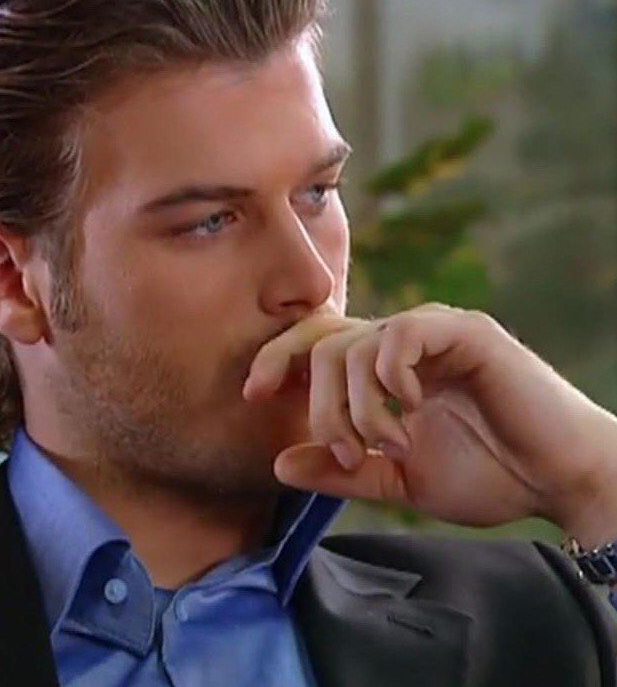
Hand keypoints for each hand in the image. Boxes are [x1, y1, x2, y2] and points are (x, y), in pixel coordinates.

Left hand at [243, 301, 616, 543]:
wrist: (557, 480)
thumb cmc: (486, 474)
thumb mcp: (397, 479)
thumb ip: (341, 469)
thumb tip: (279, 464)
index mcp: (383, 371)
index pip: (315, 343)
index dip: (277, 359)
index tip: (253, 393)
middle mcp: (402, 343)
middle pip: (324, 343)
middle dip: (320, 404)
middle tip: (342, 451)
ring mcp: (434, 332)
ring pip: (356, 345)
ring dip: (360, 406)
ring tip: (391, 444)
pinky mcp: (466, 332)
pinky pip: (402, 334)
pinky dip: (393, 376)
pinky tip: (412, 407)